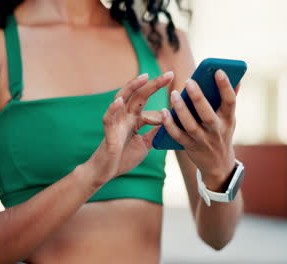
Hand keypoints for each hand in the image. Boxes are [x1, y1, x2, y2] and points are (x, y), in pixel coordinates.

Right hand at [86, 71, 173, 185]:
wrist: (106, 173)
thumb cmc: (123, 158)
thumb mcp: (145, 144)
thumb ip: (154, 132)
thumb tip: (169, 122)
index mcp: (134, 119)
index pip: (149, 104)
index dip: (162, 100)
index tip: (179, 92)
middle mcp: (125, 117)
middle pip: (139, 95)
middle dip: (153, 84)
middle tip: (169, 74)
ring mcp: (116, 123)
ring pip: (122, 99)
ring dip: (132, 87)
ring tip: (144, 77)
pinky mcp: (109, 133)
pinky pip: (109, 119)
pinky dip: (113, 109)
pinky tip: (119, 101)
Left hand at [161, 69, 238, 190]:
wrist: (218, 165)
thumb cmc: (222, 134)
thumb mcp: (229, 120)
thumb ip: (229, 101)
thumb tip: (237, 80)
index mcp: (228, 120)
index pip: (230, 102)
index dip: (225, 86)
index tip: (218, 71)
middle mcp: (217, 130)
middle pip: (207, 114)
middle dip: (198, 98)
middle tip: (189, 81)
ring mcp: (203, 140)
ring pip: (191, 125)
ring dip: (181, 109)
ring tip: (174, 94)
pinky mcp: (190, 147)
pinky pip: (178, 136)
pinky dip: (169, 125)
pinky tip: (164, 112)